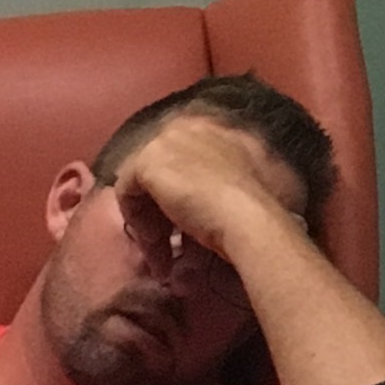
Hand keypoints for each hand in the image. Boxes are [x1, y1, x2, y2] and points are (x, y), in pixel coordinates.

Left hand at [114, 116, 313, 290]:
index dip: (178, 195)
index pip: (181, 159)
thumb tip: (208, 202)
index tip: (186, 229)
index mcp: (214, 128)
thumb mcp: (244, 185)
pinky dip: (137, 221)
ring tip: (163, 257)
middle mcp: (187, 126)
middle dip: (160, 211)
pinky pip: (126, 192)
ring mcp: (165, 140)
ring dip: (149, 222)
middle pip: (158, 171)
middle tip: (171, 248)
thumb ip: (223, 181)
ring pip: (141, 184)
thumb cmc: (257, 208)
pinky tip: (156, 247)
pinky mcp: (147, 161)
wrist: (249, 217)